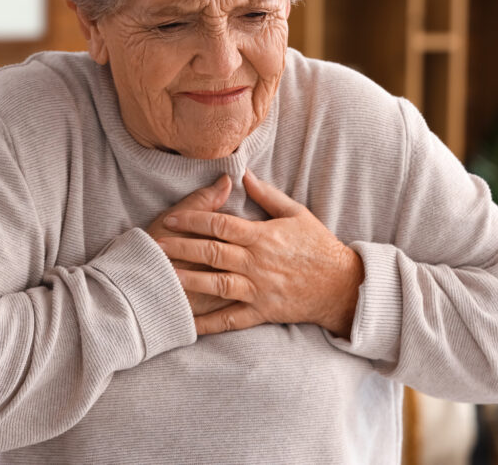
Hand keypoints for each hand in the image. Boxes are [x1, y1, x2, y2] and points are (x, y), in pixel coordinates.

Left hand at [156, 169, 363, 336]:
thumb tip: (243, 174)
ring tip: (164, 275)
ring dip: (189, 279)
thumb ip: (267, 195)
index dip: (193, 219)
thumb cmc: (319, 246)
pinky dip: (208, 323)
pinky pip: (231, 319)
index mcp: (263, 236)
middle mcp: (257, 262)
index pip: (220, 224)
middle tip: (155, 244)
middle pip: (212, 252)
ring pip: (217, 283)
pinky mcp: (262, 311)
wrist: (342, 285)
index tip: (171, 217)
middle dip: (181, 247)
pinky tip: (187, 322)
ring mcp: (258, 289)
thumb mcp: (296, 214)